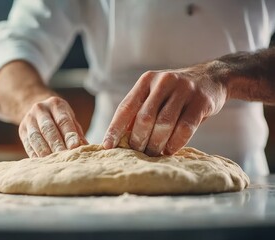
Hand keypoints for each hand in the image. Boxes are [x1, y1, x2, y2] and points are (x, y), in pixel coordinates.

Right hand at [19, 96, 87, 156]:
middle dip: (56, 144)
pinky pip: (28, 144)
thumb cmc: (59, 118)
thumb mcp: (70, 119)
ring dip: (45, 151)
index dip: (69, 134)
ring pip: (36, 137)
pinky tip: (43, 163)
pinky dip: (35, 155)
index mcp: (55, 104)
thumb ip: (77, 133)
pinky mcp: (21, 131)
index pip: (62, 120)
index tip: (75, 146)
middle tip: (64, 157)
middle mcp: (40, 109)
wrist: (38, 110)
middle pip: (48, 128)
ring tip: (54, 162)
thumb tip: (86, 149)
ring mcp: (28, 119)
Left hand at [103, 63, 227, 155]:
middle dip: (138, 140)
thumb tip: (118, 139)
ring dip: (156, 143)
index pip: (126, 107)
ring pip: (164, 124)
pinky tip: (170, 150)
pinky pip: (185, 128)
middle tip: (137, 153)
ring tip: (153, 153)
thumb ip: (139, 111)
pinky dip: (175, 143)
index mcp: (146, 81)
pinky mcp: (201, 101)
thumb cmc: (174, 93)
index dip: (115, 128)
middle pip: (145, 117)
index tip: (107, 146)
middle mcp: (163, 81)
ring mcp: (184, 90)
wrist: (211, 78)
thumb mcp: (154, 94)